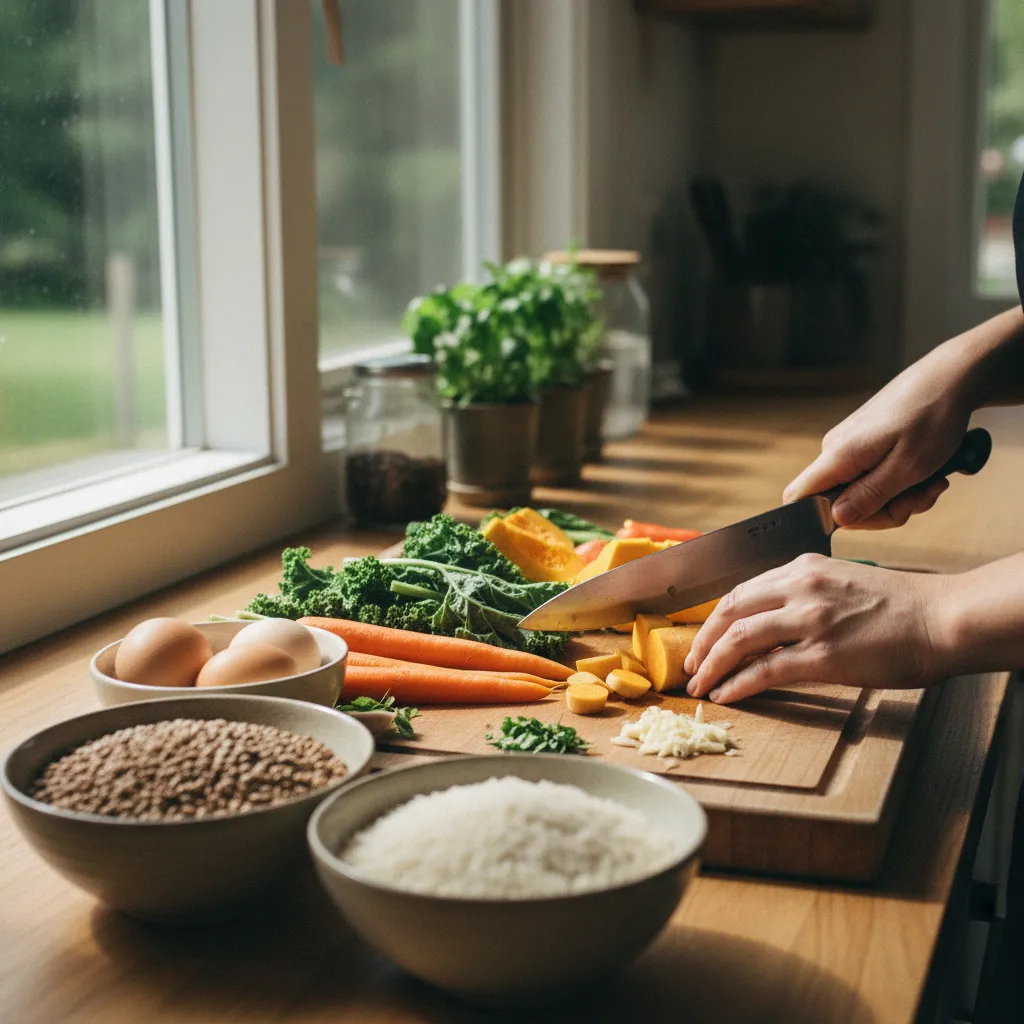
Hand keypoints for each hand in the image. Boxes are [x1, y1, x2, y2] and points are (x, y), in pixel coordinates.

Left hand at [682, 555, 948, 703]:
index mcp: (803, 568)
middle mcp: (800, 586)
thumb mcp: (843, 585)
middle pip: (729, 612)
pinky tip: (726, 695)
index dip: (715, 619)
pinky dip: (738, 684)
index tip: (703, 639)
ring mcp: (810, 620)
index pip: (741, 591)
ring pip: (739, 640)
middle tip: (690, 665)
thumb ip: (804, 598)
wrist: (944, 618)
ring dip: (712, 666)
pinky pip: (765, 670)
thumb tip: (772, 627)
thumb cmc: (902, 607)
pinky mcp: (824, 655)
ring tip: (699, 685)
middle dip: (702, 642)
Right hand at [783, 343, 972, 527]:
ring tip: (931, 483)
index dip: (819, 521)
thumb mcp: (908, 467)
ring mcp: (850, 447)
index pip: (798, 497)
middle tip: (920, 499)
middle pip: (839, 504)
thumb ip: (869, 496)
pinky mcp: (864, 444)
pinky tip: (925, 475)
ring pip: (861, 493)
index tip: (867, 518)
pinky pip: (872, 478)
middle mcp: (836, 450)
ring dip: (898, 498)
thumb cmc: (933, 416)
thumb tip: (835, 519)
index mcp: (838, 455)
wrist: (950, 377)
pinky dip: (900, 484)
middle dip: (882, 512)